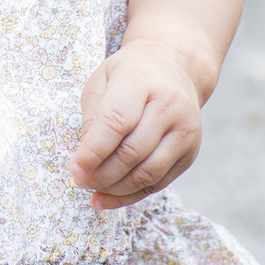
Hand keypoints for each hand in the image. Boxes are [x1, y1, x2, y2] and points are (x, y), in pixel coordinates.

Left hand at [69, 38, 201, 208]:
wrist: (174, 67)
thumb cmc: (129, 74)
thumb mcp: (103, 79)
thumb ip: (94, 116)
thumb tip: (86, 160)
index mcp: (142, 80)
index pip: (117, 122)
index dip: (94, 150)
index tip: (74, 168)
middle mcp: (169, 106)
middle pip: (132, 152)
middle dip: (101, 173)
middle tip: (79, 179)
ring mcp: (185, 131)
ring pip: (147, 174)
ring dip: (115, 189)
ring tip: (91, 189)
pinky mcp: (190, 154)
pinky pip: (157, 184)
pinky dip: (130, 196)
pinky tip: (107, 197)